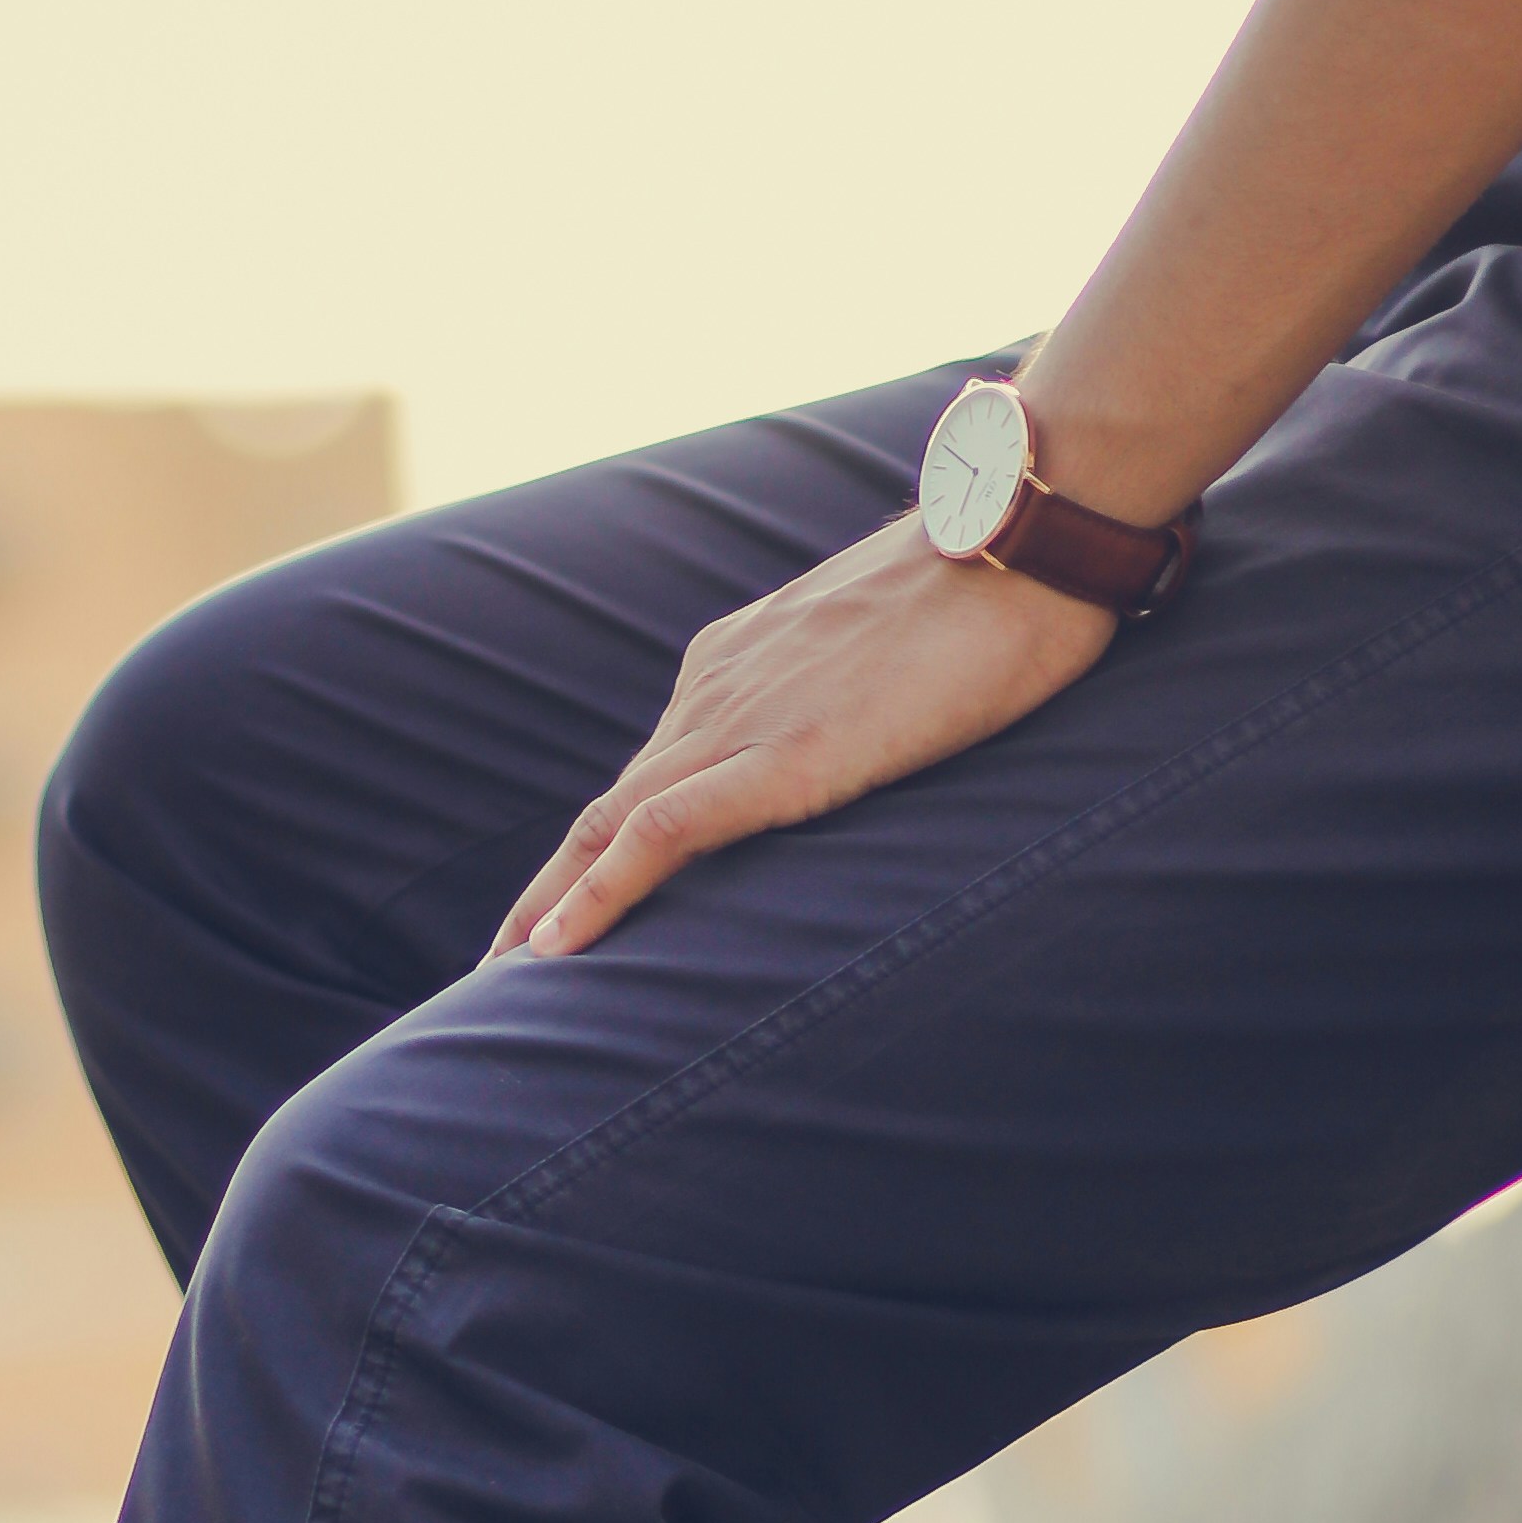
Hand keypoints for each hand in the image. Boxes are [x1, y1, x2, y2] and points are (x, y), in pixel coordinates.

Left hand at [495, 518, 1115, 957]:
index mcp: (739, 664)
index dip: (598, 853)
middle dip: (544, 897)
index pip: (650, 776)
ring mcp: (741, 720)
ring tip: (497, 986)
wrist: (1027, 536)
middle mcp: (717, 689)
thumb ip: (855, 697)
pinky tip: (554, 951)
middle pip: (605, 810)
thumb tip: (866, 734)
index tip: (562, 914)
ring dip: (546, 912)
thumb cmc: (992, 587)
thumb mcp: (899, 651)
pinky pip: (661, 834)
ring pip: (609, 829)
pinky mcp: (781, 757)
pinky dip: (598, 894)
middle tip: (494, 974)